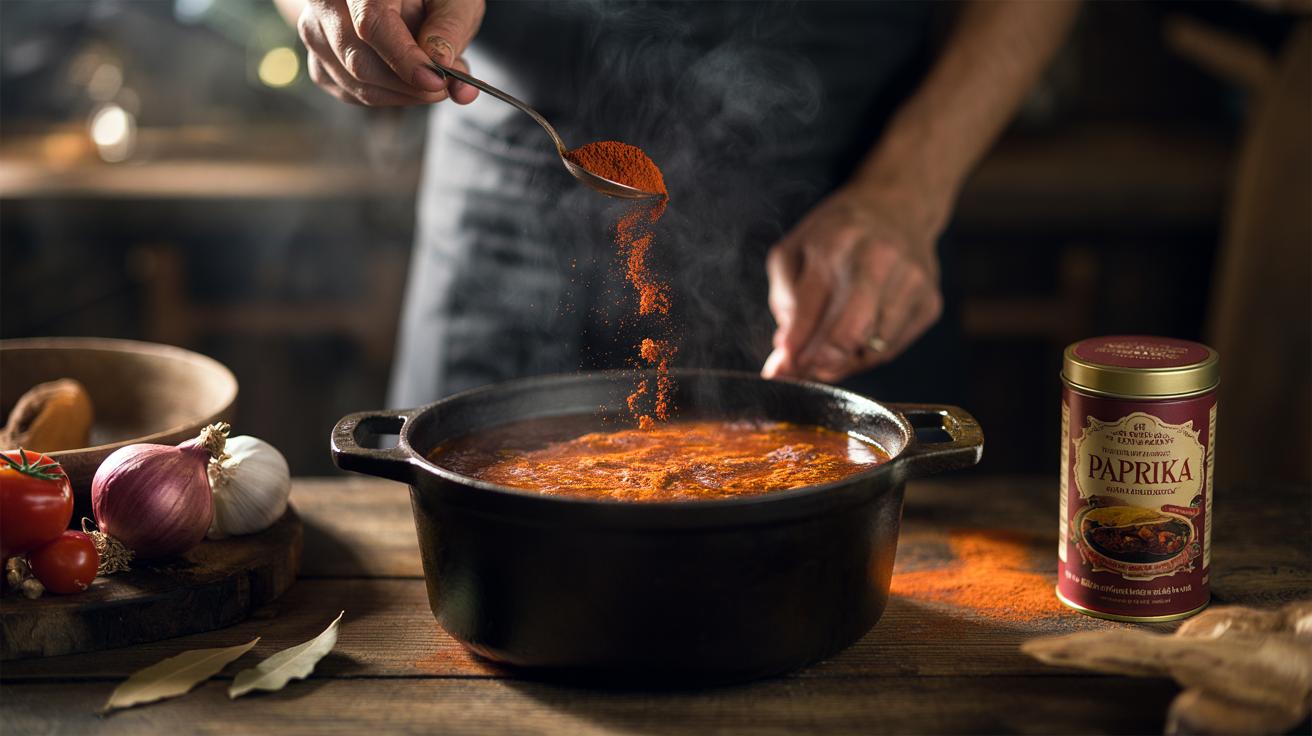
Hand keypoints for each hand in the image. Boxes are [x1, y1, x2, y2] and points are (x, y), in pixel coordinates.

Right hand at [299, 0, 482, 105]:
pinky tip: (410, 82)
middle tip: (448, 84)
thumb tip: (441, 65)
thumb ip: (449, 28)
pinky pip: (352, 93)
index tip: (436, 81)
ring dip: (403, 94)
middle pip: (359, 61)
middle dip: (410, 85)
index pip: (371, 23)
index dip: (404, 59)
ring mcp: (316, 33)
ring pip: (356, 84)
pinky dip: (388, 96)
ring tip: (434, 77)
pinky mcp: (319, 61)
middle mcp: (326, 3)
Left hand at [762, 183, 943, 382]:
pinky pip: (891, 349)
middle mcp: (879, 261)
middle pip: (848, 334)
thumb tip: (786, 353)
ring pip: (871, 350)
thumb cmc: (838, 233)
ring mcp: (911, 283)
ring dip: (841, 363)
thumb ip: (784, 300)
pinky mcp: (930, 303)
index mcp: (836, 243)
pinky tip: (853, 342)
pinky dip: (866, 355)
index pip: (809, 311)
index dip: (791, 349)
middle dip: (818, 362)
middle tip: (801, 370)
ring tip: (824, 354)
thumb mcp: (795, 250)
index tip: (778, 371)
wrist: (898, 206)